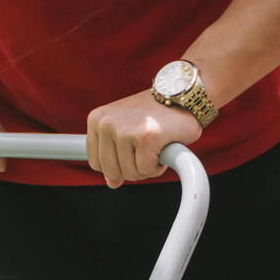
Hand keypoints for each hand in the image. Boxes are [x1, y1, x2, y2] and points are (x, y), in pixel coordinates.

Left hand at [87, 90, 202, 187]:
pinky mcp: (145, 137)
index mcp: (96, 120)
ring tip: (155, 146)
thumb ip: (113, 155)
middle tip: (146, 152)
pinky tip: (163, 148)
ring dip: (147, 168)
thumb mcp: (125, 130)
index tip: (132, 152)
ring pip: (131, 173)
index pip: (97, 163)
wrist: (182, 96)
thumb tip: (111, 183)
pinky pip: (147, 170)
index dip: (117, 166)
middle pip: (112, 172)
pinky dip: (158, 167)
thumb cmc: (154, 114)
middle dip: (133, 170)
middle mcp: (106, 123)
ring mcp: (125, 130)